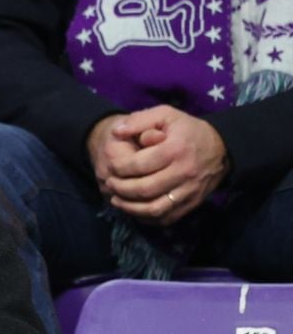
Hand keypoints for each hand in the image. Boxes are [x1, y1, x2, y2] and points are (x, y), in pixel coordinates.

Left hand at [96, 106, 227, 227]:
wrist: (222, 148)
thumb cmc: (188, 130)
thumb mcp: (166, 115)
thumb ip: (140, 120)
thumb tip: (116, 132)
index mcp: (175, 149)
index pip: (139, 165)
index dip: (119, 169)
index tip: (112, 168)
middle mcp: (184, 172)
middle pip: (144, 189)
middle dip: (121, 189)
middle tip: (111, 184)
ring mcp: (190, 190)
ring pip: (155, 208)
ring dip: (130, 208)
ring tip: (117, 200)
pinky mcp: (193, 203)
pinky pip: (167, 217)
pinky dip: (147, 218)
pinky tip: (135, 210)